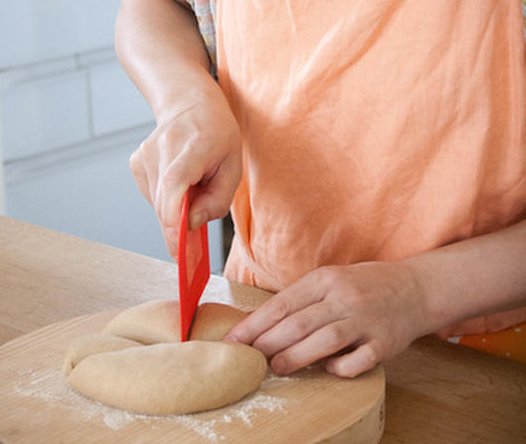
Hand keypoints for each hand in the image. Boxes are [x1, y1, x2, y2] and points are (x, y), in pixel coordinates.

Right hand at [130, 88, 241, 258]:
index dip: (174, 219)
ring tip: (192, 186)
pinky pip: (151, 196)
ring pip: (157, 204)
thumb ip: (216, 200)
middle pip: (164, 202)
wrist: (190, 104)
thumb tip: (189, 223)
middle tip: (194, 234)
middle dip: (178, 227)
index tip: (179, 248)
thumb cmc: (217, 135)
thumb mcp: (233, 166)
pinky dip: (166, 199)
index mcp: (194, 145)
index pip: (175, 183)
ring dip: (175, 208)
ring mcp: (145, 154)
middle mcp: (163, 148)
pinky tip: (177, 181)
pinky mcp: (136, 162)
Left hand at [225, 261, 428, 377]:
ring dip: (295, 357)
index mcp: (325, 279)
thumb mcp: (329, 280)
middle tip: (248, 358)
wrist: (415, 287)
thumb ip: (300, 299)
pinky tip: (326, 369)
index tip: (233, 340)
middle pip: (298, 323)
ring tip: (275, 367)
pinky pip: (357, 361)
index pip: (282, 304)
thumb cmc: (362, 285)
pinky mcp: (385, 343)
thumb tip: (259, 321)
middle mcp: (344, 297)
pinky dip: (338, 368)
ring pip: (324, 341)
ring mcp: (366, 320)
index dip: (254, 324)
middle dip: (267, 343)